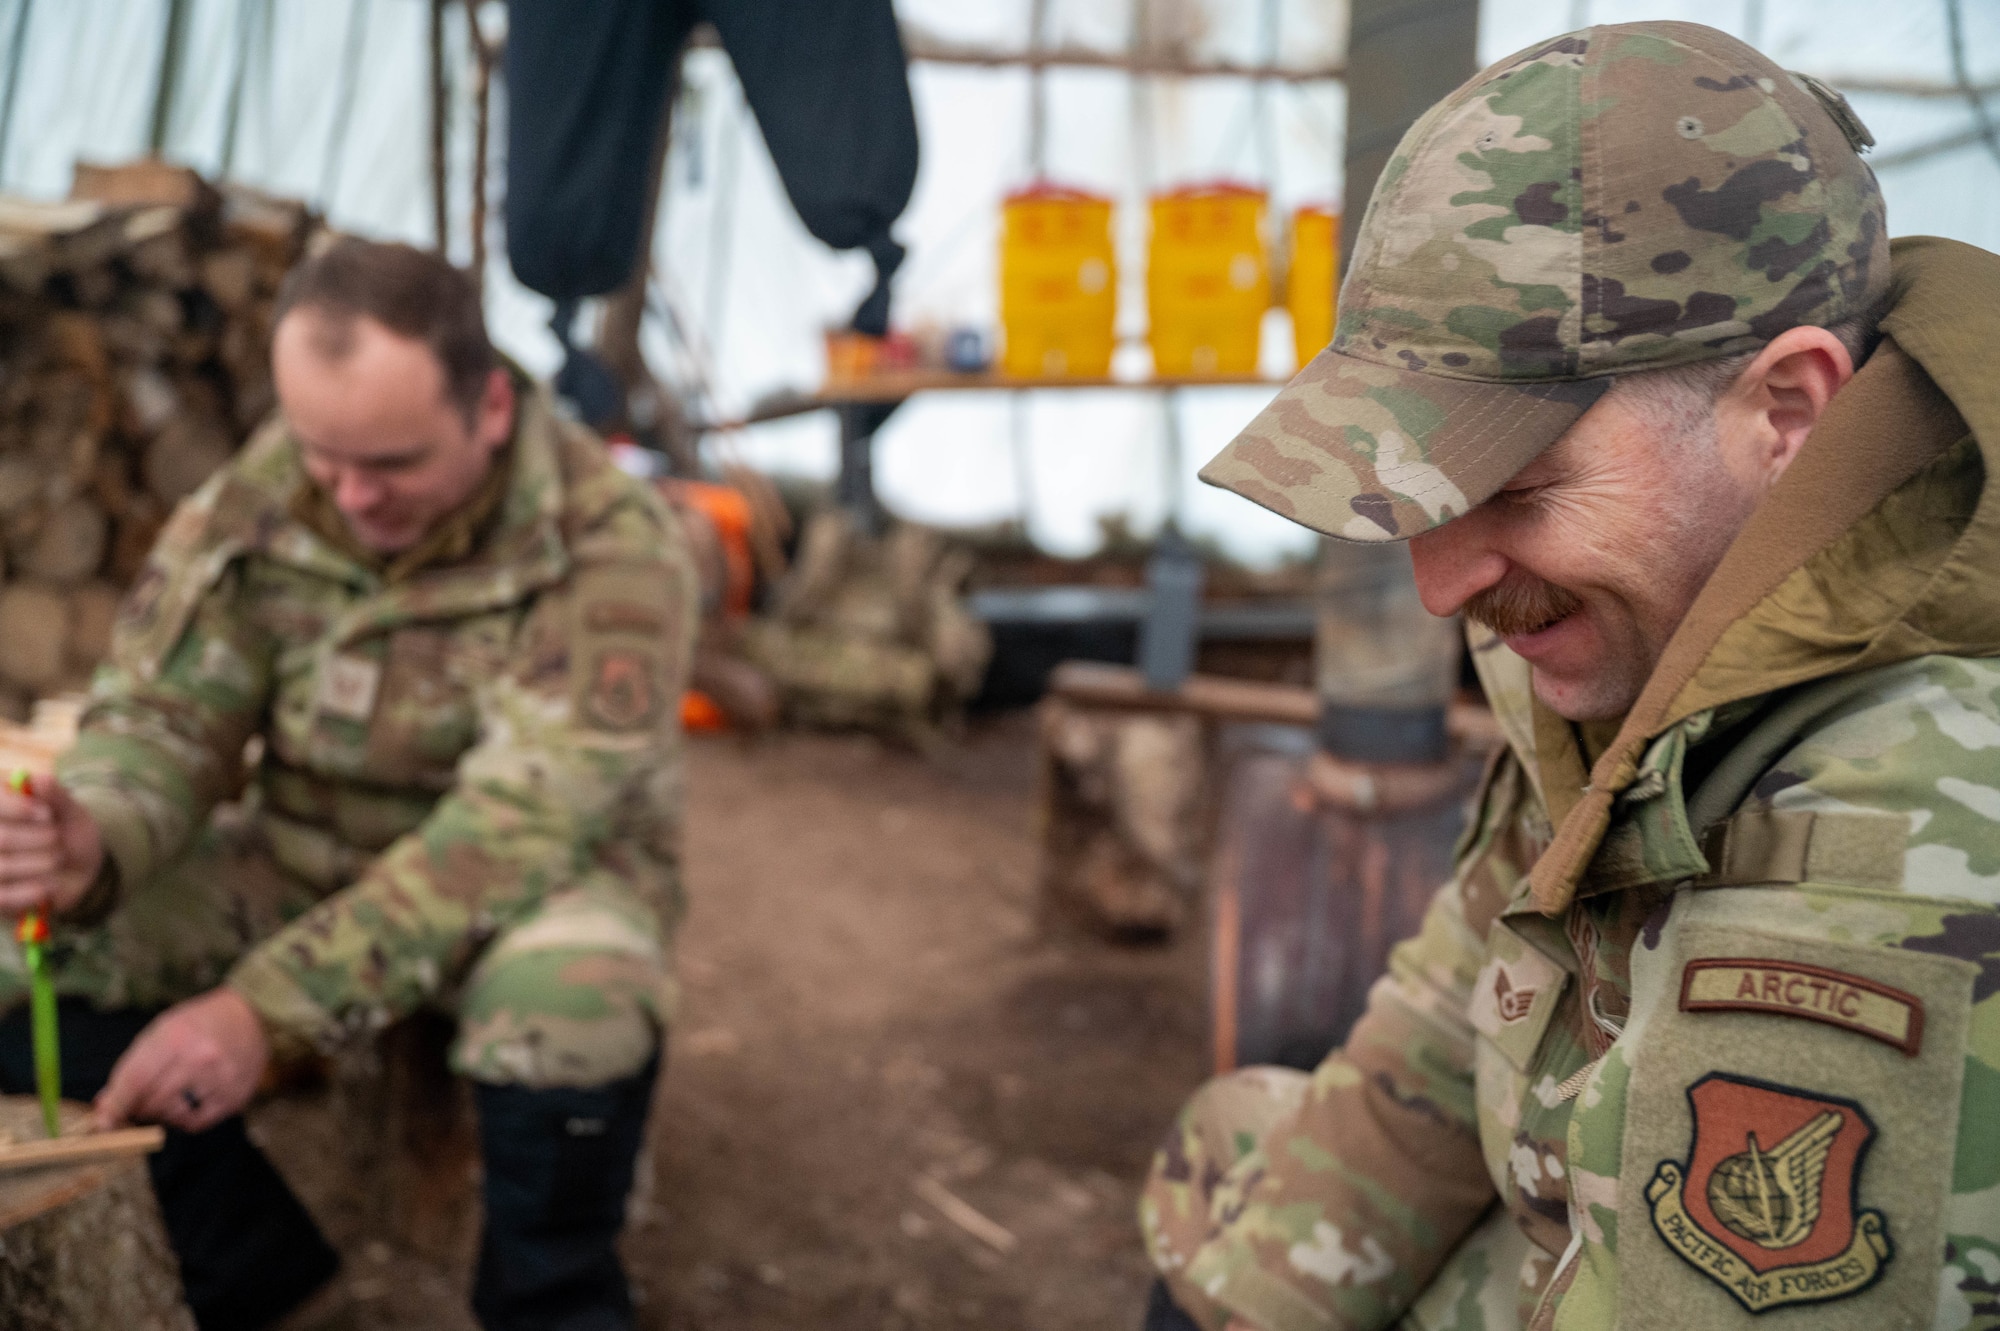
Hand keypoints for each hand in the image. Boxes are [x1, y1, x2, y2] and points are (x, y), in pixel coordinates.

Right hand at [0, 776, 102, 918]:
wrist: (78, 868)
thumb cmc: (67, 831)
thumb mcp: (69, 811)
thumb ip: (55, 796)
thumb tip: (39, 780)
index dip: (16, 808)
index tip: (46, 814)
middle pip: (0, 837)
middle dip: (33, 837)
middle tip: (56, 837)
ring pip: (1, 866)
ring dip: (37, 863)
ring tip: (58, 858)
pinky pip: (2, 896)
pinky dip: (29, 892)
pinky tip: (50, 886)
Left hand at [93, 988, 269, 1132]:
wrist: (252, 1016)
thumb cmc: (201, 1022)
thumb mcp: (162, 1031)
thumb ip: (133, 1067)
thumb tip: (105, 1107)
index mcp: (176, 1037)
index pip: (135, 1082)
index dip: (115, 1105)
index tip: (104, 1121)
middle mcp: (199, 1059)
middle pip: (152, 1101)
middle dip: (138, 1108)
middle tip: (139, 1104)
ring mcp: (220, 1079)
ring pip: (173, 1115)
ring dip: (160, 1114)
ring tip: (165, 1100)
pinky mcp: (235, 1096)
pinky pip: (197, 1123)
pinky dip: (184, 1120)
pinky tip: (185, 1106)